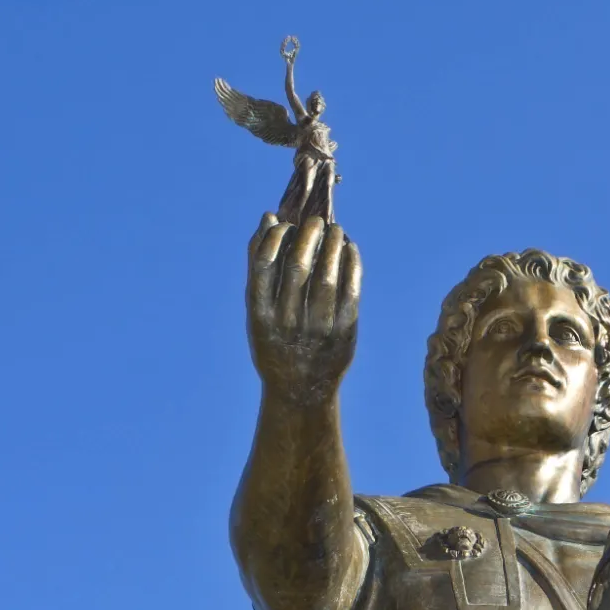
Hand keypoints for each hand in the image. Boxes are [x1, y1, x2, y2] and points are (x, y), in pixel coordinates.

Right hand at [248, 213, 360, 400]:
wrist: (300, 391)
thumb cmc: (275, 342)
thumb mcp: (256, 312)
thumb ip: (259, 268)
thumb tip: (269, 218)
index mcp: (260, 315)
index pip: (265, 263)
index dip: (276, 237)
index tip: (286, 224)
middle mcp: (287, 321)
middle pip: (298, 265)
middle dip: (309, 235)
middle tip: (317, 221)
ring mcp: (317, 328)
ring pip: (327, 275)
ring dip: (333, 245)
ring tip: (336, 230)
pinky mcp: (343, 332)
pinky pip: (351, 290)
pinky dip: (352, 264)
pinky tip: (350, 249)